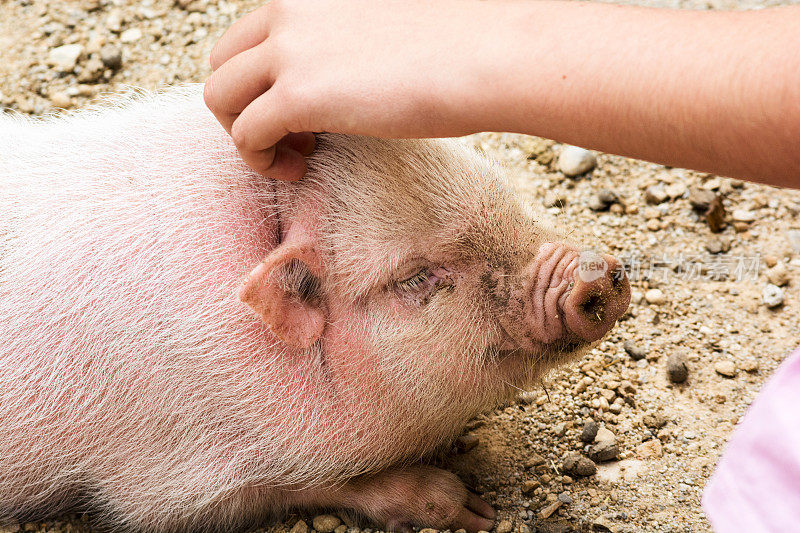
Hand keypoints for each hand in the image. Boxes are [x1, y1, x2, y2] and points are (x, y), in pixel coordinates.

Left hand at [204, 0, 494, 178]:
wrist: (489, 56)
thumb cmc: (460, 47)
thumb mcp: (390, 25)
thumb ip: (349, 40)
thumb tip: (346, 76)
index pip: (251, 34)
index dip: (264, 79)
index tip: (301, 110)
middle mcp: (290, 14)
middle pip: (222, 62)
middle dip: (243, 105)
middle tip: (290, 137)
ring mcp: (291, 52)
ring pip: (219, 97)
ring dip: (244, 135)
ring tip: (292, 158)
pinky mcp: (299, 97)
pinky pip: (243, 136)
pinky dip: (260, 161)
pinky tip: (299, 170)